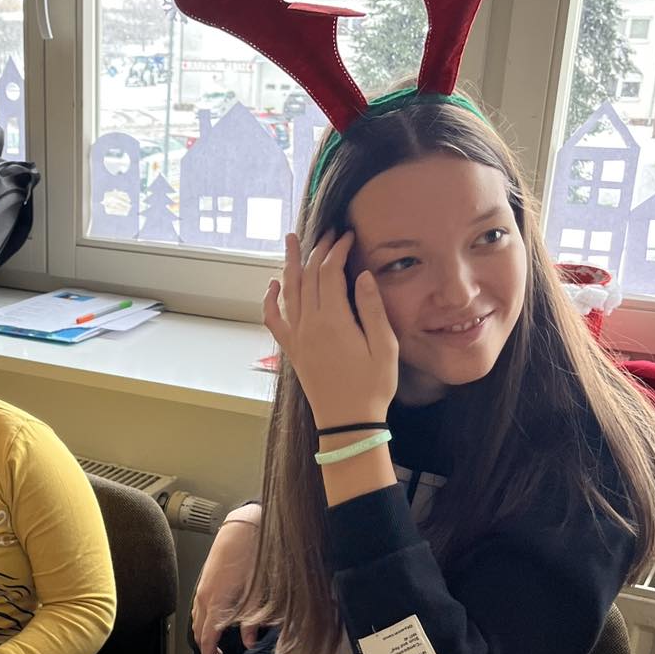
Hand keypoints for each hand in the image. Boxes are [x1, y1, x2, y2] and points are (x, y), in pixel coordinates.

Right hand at [193, 512, 262, 653]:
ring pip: (197, 621)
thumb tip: (250, 642)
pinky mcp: (205, 581)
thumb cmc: (253, 557)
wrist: (245, 527)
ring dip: (204, 637)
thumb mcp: (258, 594)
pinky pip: (199, 609)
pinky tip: (214, 625)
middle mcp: (204, 597)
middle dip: (206, 652)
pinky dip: (203, 622)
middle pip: (199, 633)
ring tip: (216, 649)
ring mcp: (202, 588)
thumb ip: (252, 622)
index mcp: (216, 603)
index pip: (207, 640)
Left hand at [263, 231, 398, 426]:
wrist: (347, 422)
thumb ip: (372, 308)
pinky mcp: (292, 350)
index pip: (330, 272)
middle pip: (309, 276)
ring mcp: (297, 337)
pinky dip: (271, 300)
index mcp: (333, 320)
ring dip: (291, 263)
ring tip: (291, 239)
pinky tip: (273, 285)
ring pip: (289, 291)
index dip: (338, 249)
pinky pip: (274, 320)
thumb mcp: (383, 347)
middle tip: (328, 231)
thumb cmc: (372, 387)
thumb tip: (362, 275)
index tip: (349, 235)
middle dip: (318, 249)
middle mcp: (309, 325)